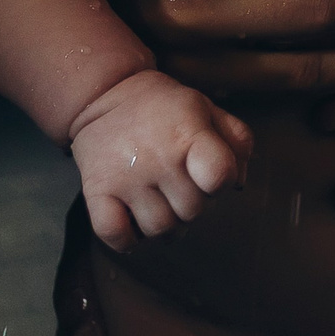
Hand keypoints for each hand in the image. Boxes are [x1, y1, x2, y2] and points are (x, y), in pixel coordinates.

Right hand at [69, 69, 255, 249]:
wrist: (106, 97)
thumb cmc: (166, 109)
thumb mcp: (208, 109)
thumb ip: (237, 141)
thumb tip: (238, 184)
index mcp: (187, 134)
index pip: (219, 176)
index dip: (222, 182)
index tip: (210, 174)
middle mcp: (157, 158)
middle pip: (193, 211)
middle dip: (193, 204)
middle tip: (180, 185)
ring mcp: (125, 178)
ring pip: (160, 230)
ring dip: (165, 224)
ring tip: (160, 202)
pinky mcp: (96, 192)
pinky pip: (117, 236)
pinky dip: (128, 239)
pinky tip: (134, 219)